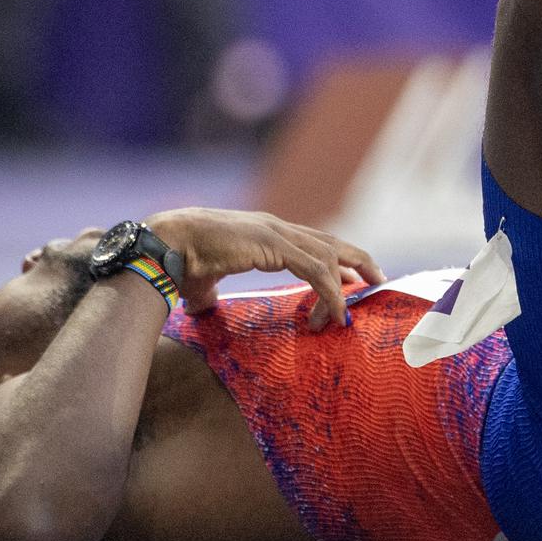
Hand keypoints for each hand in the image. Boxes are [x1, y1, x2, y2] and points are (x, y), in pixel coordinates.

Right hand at [145, 208, 385, 330]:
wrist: (164, 243)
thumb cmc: (176, 261)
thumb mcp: (203, 281)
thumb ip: (211, 294)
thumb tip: (202, 309)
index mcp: (263, 232)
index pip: (310, 242)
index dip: (334, 258)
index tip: (350, 278)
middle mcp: (275, 228)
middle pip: (329, 242)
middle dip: (356, 260)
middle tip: (378, 279)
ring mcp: (276, 233)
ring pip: (328, 256)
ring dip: (343, 285)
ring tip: (348, 313)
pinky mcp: (274, 245)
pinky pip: (316, 270)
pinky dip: (330, 292)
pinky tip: (334, 313)